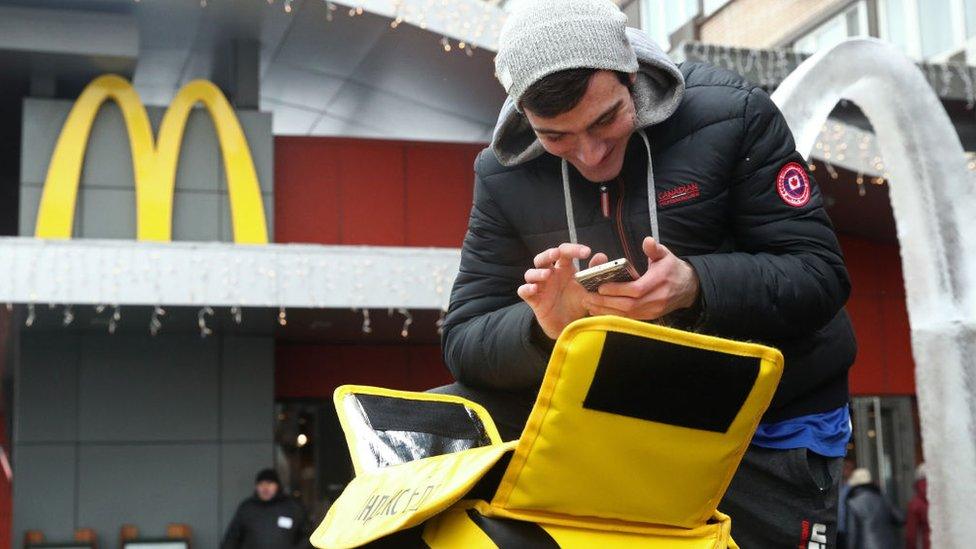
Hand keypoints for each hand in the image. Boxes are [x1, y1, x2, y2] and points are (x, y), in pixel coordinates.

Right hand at [517, 243, 598, 339]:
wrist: (569, 326)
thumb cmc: (577, 303)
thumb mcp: (588, 289)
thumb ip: (594, 272)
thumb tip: (601, 256)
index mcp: (564, 269)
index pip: (564, 252)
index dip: (574, 249)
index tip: (586, 252)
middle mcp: (550, 275)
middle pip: (543, 258)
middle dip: (548, 254)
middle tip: (556, 254)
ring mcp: (540, 287)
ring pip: (530, 273)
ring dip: (538, 272)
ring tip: (547, 274)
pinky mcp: (533, 300)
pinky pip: (523, 291)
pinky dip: (527, 288)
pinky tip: (534, 289)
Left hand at [582, 237, 698, 320]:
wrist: (688, 287)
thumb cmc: (672, 268)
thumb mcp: (665, 255)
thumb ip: (654, 248)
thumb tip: (647, 241)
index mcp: (659, 281)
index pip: (636, 289)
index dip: (618, 290)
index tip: (601, 287)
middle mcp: (657, 298)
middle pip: (629, 305)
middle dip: (607, 302)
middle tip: (587, 297)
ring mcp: (654, 310)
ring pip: (627, 314)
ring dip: (607, 311)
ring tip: (589, 304)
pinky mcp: (650, 317)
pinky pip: (629, 318)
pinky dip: (613, 316)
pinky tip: (599, 311)